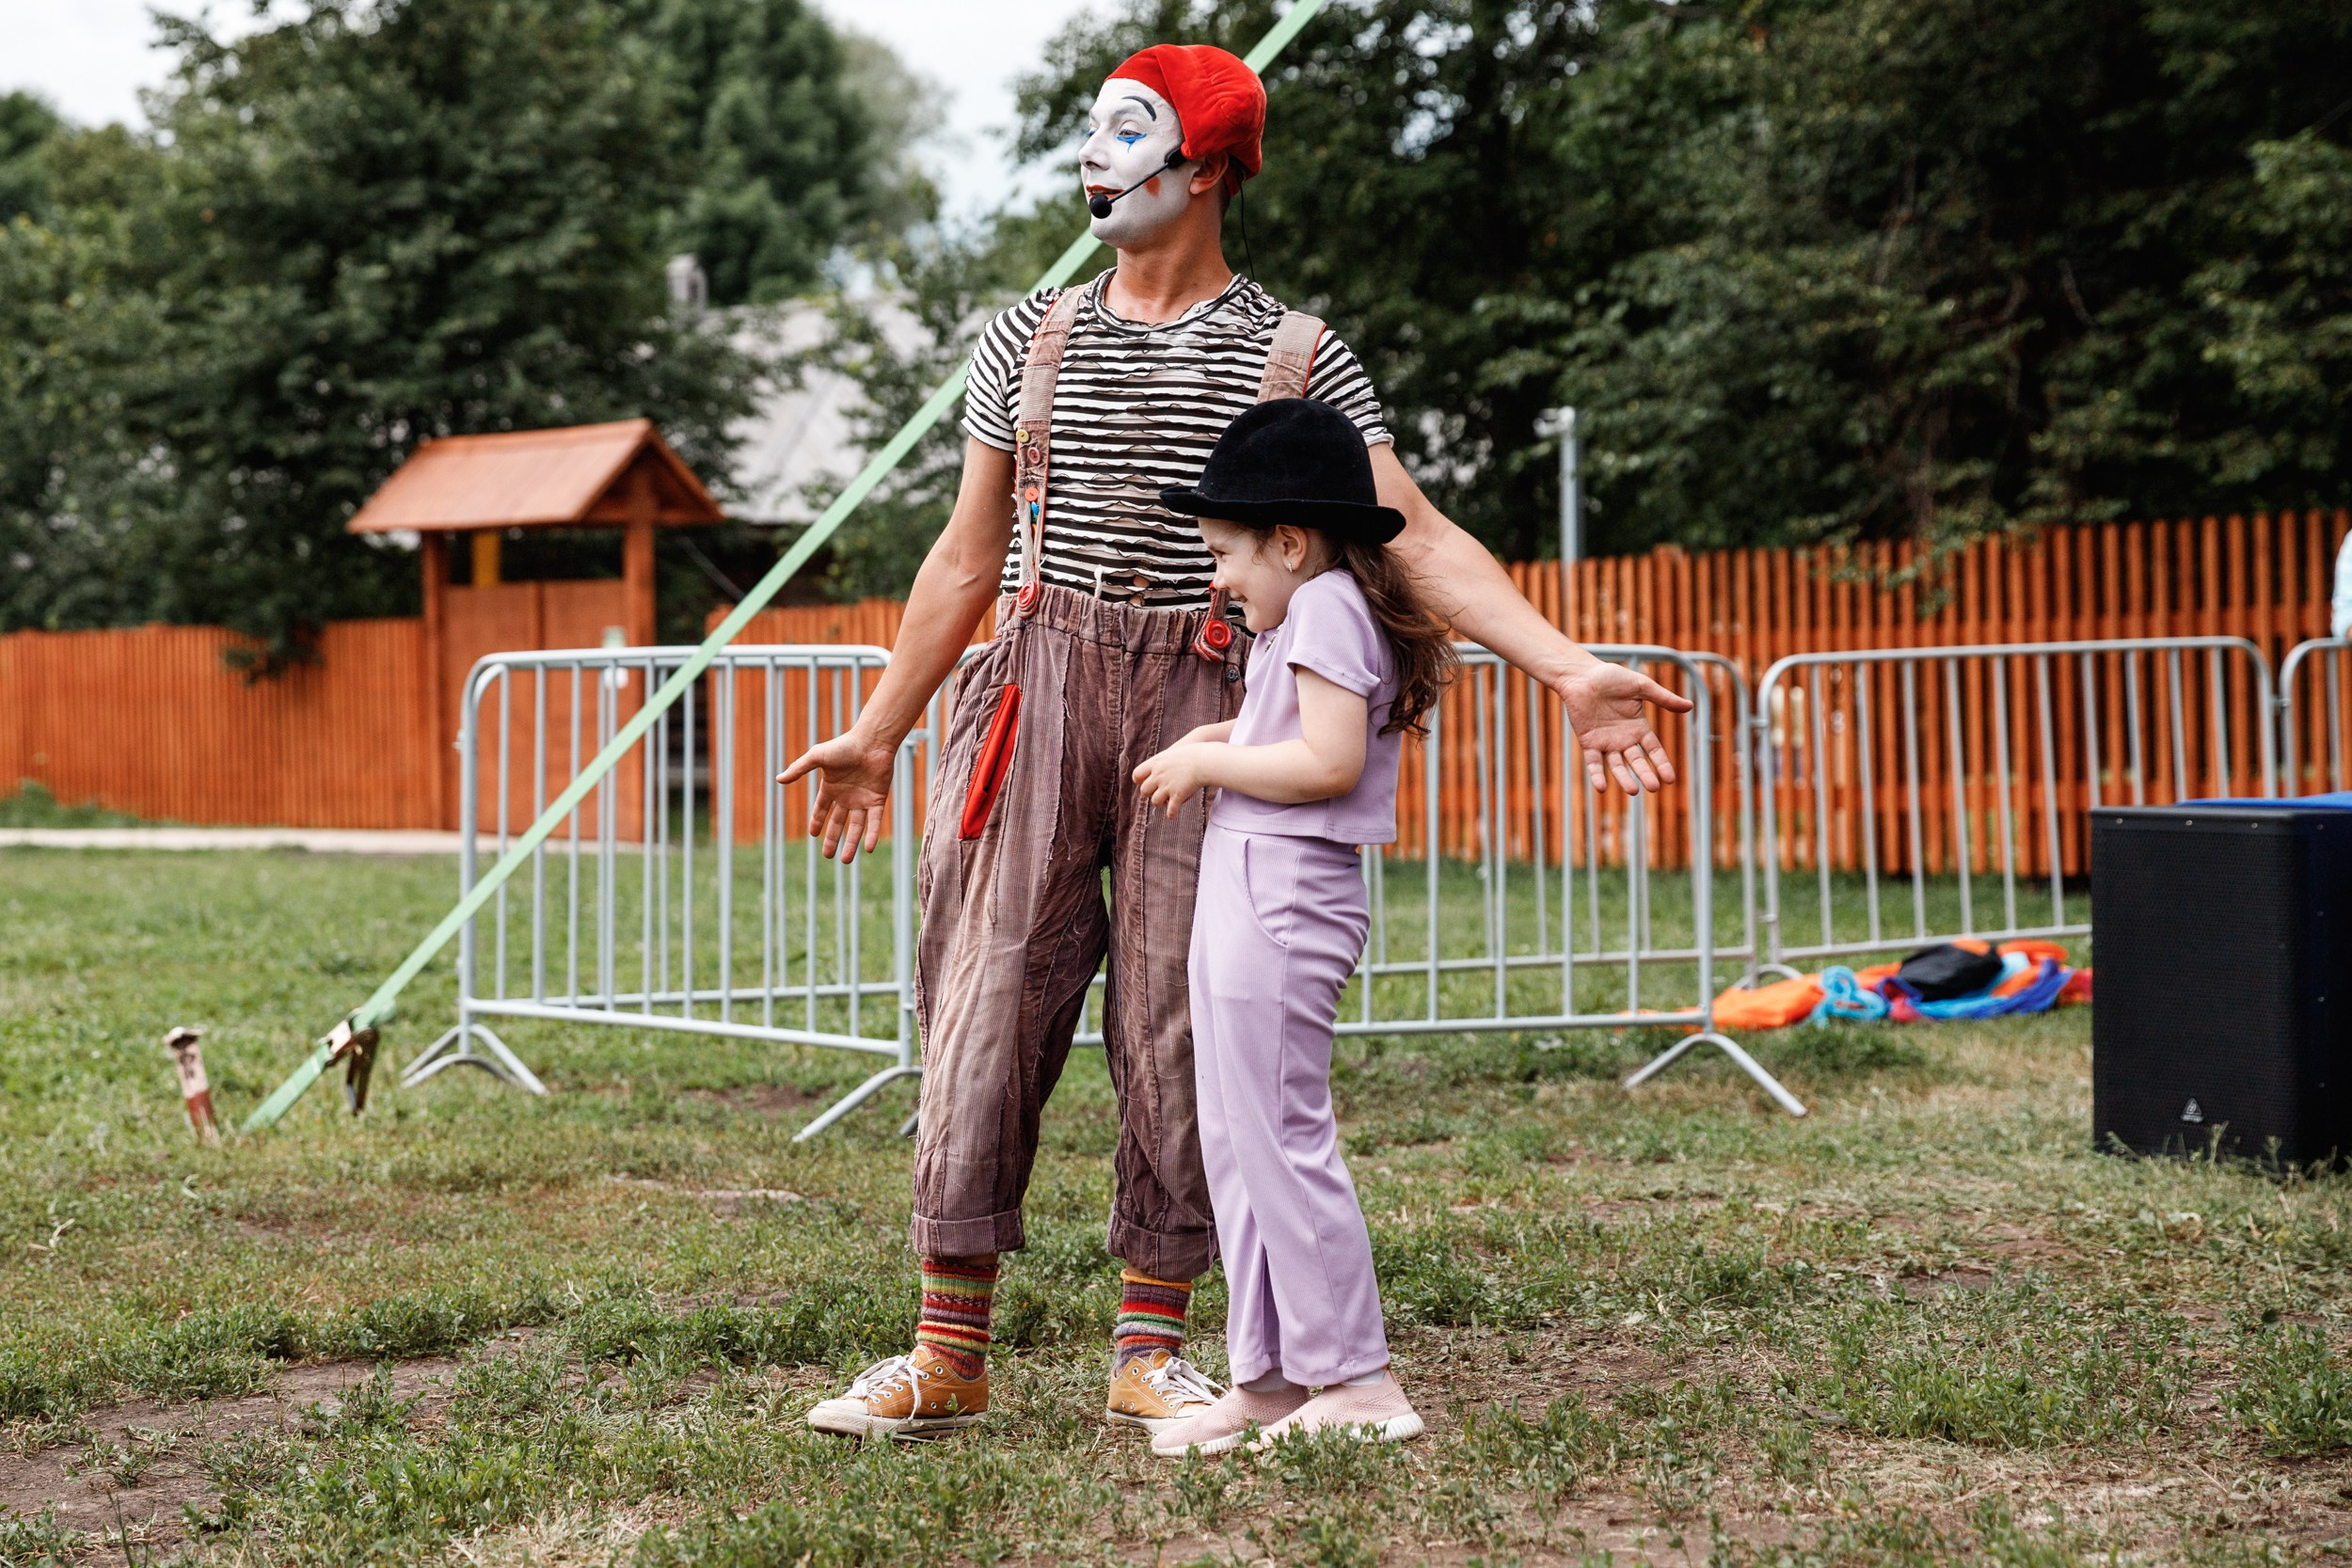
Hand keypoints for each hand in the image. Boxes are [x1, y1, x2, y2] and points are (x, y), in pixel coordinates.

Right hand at [777, 725, 897, 862]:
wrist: (872, 742)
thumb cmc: (845, 746)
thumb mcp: (817, 757)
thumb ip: (799, 769)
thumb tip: (778, 779)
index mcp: (832, 787)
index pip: (822, 809)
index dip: (817, 822)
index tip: (813, 835)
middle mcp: (847, 796)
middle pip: (838, 822)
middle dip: (833, 839)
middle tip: (828, 856)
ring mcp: (863, 799)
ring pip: (856, 827)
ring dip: (851, 843)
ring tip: (845, 861)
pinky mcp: (878, 800)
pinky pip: (875, 821)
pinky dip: (872, 834)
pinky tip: (868, 848)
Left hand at [1132, 741, 1219, 818]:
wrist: (1205, 760)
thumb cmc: (1193, 753)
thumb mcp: (1174, 753)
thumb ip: (1165, 760)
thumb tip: (1162, 765)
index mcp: (1156, 764)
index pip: (1137, 775)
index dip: (1139, 781)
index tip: (1145, 782)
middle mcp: (1158, 776)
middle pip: (1144, 790)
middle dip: (1150, 793)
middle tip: (1158, 793)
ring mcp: (1167, 786)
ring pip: (1155, 801)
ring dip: (1160, 804)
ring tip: (1166, 803)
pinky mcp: (1177, 795)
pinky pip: (1170, 810)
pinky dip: (1171, 814)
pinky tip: (1173, 815)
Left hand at [1553, 660, 1693, 794]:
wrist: (1582, 675)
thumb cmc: (1611, 678)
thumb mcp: (1641, 687)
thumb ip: (1663, 698)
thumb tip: (1689, 706)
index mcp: (1639, 728)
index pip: (1654, 751)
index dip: (1662, 764)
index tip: (1670, 779)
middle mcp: (1624, 739)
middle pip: (1637, 762)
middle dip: (1646, 774)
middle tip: (1653, 787)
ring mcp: (1606, 742)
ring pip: (1617, 765)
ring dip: (1624, 778)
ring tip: (1633, 791)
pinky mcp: (1588, 742)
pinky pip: (1594, 762)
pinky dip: (1597, 775)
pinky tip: (1601, 788)